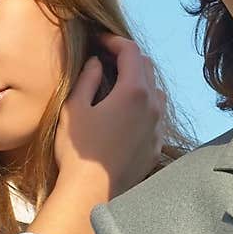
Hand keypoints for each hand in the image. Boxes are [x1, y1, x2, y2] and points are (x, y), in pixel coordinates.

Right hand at [29, 36, 163, 233]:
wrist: (91, 193)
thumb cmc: (78, 150)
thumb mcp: (75, 108)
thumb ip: (88, 78)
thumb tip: (96, 62)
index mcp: (134, 91)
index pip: (131, 51)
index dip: (114, 40)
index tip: (98, 41)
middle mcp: (153, 105)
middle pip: (147, 68)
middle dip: (127, 58)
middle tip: (106, 58)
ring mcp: (158, 127)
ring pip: (156, 92)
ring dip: (139, 81)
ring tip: (117, 84)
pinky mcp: (157, 145)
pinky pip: (156, 116)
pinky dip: (143, 105)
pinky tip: (126, 113)